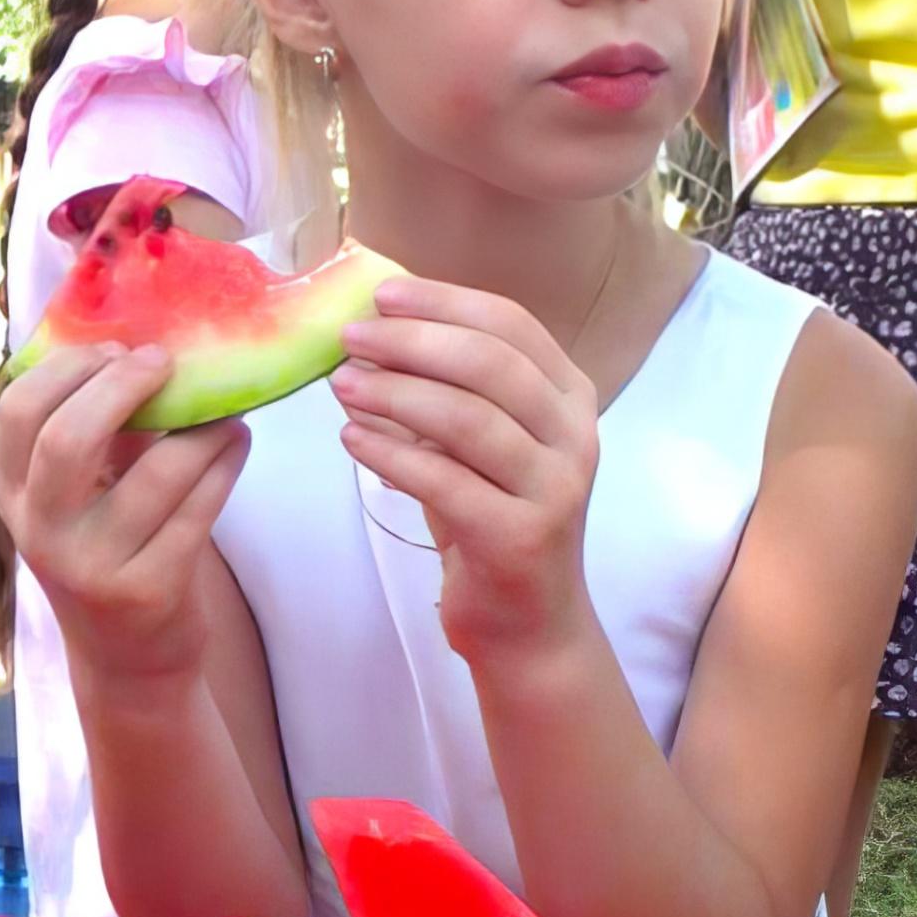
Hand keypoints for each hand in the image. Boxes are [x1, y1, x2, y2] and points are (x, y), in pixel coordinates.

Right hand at [0, 344, 250, 684]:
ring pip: (157, 471)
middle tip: (164, 364)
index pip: (17, 409)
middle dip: (122, 385)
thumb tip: (141, 342)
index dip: (69, 366)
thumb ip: (93, 431)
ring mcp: (92, 566)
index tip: (116, 351)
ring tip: (225, 409)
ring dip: (203, 425)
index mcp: (14, 494)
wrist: (127, 660)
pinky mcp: (149, 591)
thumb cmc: (107, 552)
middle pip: (65, 437)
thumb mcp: (78, 497)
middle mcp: (41, 531)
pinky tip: (236, 443)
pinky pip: (199, 508)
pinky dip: (225, 463)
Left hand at [330, 279, 602, 660]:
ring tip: (341, 384)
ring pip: (467, 419)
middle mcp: (575, 436)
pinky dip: (390, 454)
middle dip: (411, 342)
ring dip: (394, 394)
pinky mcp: (522, 537)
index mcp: (570, 396)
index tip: (381, 294)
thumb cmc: (491, 517)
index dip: (443, 301)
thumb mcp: (473, 443)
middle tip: (350, 337)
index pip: (510, 325)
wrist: (526, 622)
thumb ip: (442, 387)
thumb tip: (370, 329)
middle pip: (489, 363)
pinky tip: (351, 439)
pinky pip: (445, 481)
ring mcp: (555, 488)